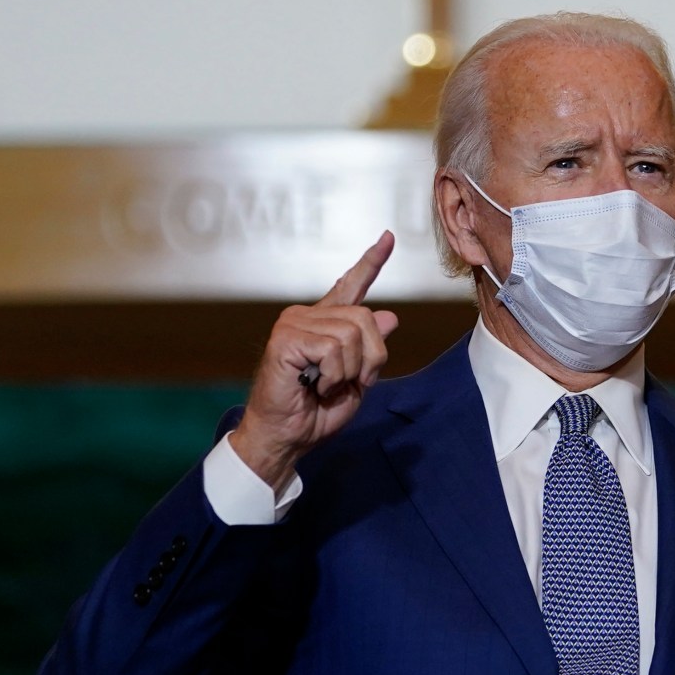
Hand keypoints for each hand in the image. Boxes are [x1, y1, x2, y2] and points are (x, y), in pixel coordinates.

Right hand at [229, 232, 401, 491]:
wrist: (285, 438)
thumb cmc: (314, 414)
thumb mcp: (355, 381)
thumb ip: (369, 350)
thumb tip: (389, 317)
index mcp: (324, 324)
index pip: (352, 285)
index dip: (372, 262)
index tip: (388, 237)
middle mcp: (307, 316)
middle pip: (366, 320)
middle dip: (369, 359)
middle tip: (346, 384)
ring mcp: (294, 323)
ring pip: (352, 335)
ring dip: (348, 371)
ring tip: (324, 385)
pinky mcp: (286, 337)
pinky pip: (333, 349)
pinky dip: (333, 375)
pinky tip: (313, 385)